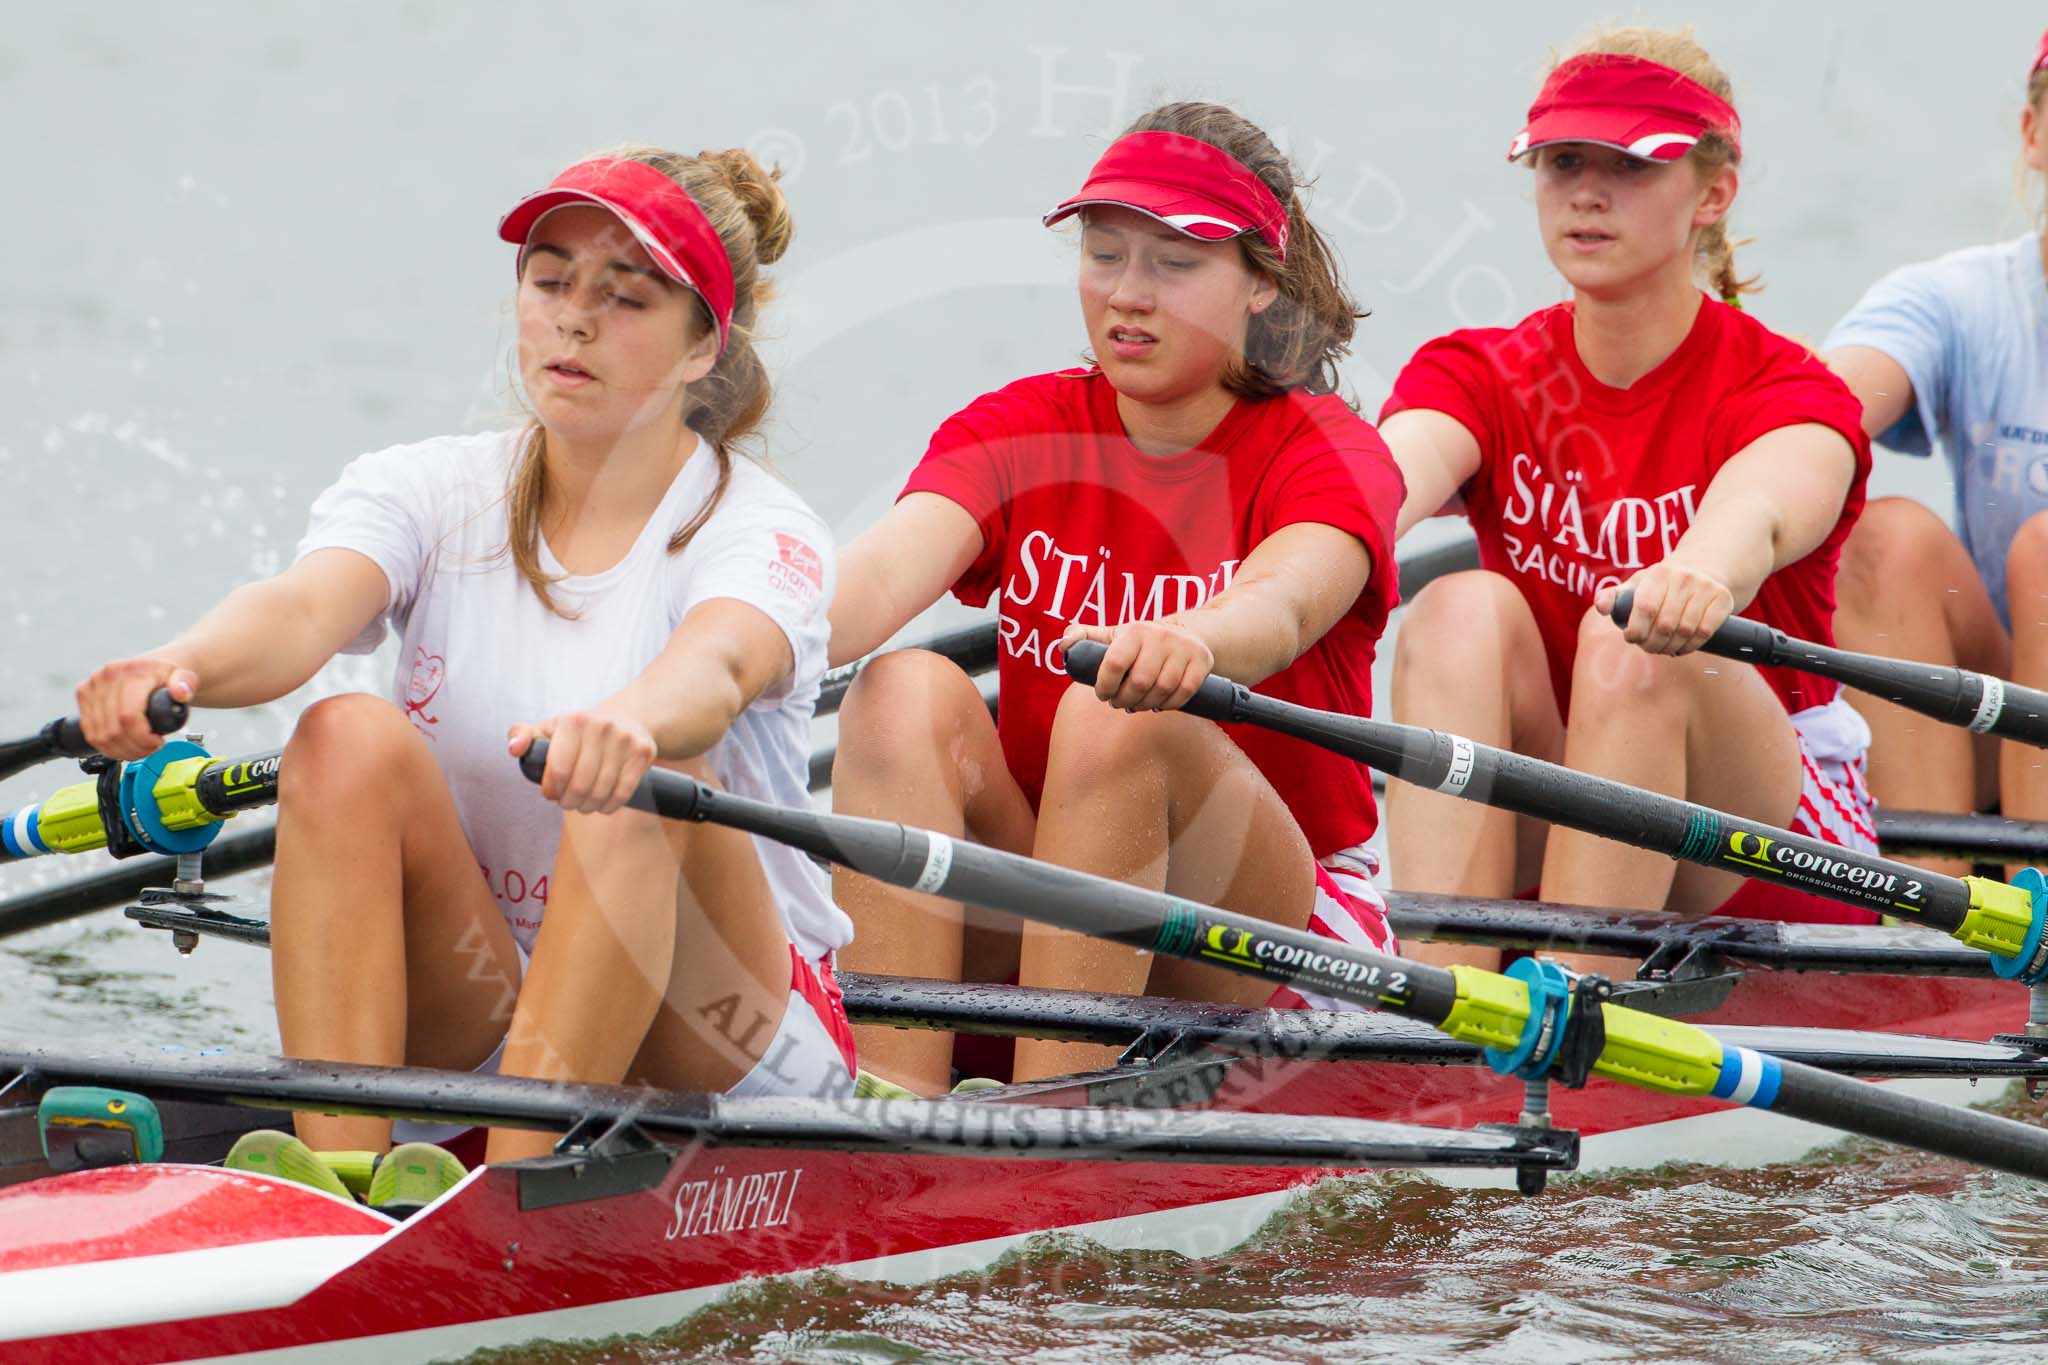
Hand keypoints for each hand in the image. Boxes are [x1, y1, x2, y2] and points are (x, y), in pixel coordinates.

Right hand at [76, 657, 197, 760]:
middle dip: (135, 748)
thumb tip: (181, 693)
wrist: (147, 667)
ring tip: (141, 749)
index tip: (158, 742)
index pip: (128, 716)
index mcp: (128, 672)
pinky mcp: (82, 697)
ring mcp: (90, 687)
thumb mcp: (183, 676)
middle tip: (152, 748)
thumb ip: (186, 684)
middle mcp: (104, 678)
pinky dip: (108, 748)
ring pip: (99, 737)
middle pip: (113, 730)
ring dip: (122, 751)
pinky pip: (90, 734)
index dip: (142, 737)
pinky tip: (125, 747)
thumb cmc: (164, 676)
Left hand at [508, 706, 657, 813]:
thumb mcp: (551, 727)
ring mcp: (624, 739)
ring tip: (583, 804)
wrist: (629, 716)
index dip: (551, 790)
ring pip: (601, 793)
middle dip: (569, 802)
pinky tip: (603, 804)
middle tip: (567, 802)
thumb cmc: (582, 730)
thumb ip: (524, 734)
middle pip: (580, 786)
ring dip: (588, 807)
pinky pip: (623, 793)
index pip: (558, 770)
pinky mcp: (642, 753)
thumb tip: (514, 749)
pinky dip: (609, 806)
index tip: (551, 793)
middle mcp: (601, 726)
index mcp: (573, 720)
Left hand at [1059, 620, 1214, 711]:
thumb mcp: (1113, 635)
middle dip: (1124, 700)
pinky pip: (1184, 693)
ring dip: (1145, 705)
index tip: (1103, 694)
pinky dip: (1169, 705)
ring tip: (1137, 705)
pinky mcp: (1201, 661)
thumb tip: (1063, 646)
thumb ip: (1085, 637)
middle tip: (1119, 704)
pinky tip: (1158, 705)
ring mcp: (1183, 648)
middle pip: (1139, 683)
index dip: (1105, 686)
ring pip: (1161, 690)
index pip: (1114, 663)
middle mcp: (1160, 637)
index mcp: (1135, 630)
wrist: (1186, 633)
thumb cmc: (1140, 640)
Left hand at [1596, 563, 1734, 655]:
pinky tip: (1681, 647)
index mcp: (1658, 574)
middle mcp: (1683, 578)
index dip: (1636, 630)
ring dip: (1670, 647)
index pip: (1645, 608)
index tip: (1632, 639)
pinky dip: (1690, 646)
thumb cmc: (1662, 584)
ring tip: (1663, 649)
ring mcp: (1705, 588)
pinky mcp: (1722, 600)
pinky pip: (1705, 632)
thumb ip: (1615, 596)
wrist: (1703, 570)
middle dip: (1652, 643)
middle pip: (1665, 624)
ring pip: (1685, 631)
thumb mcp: (1638, 584)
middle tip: (1648, 647)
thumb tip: (1601, 606)